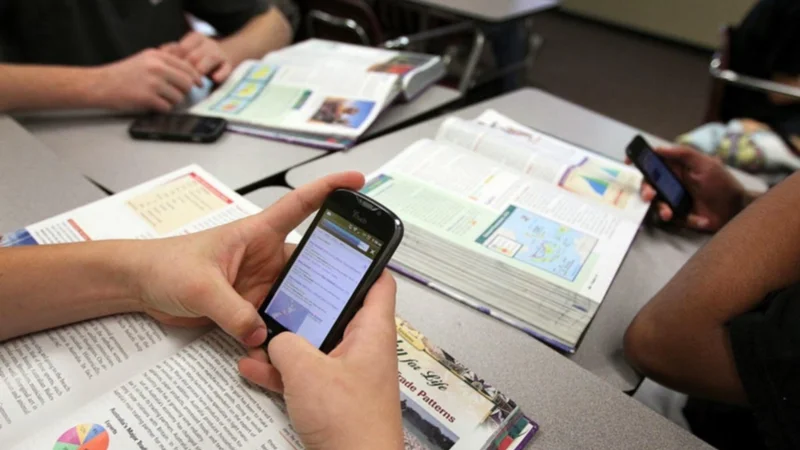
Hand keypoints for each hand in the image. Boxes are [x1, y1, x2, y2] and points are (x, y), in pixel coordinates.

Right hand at [90, 49, 202, 111]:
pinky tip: (152, 104)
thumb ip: (164, 62)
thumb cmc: (122, 74)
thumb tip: (188, 70)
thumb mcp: (144, 59)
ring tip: (159, 99)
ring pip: (178, 97)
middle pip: (186, 83)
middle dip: (185, 91)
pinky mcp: (147, 97)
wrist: (100, 84)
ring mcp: (152, 82)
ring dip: (172, 101)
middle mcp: (156, 67)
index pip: (187, 67)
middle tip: (178, 94)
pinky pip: (167, 107)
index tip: (198, 83)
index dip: (195, 77)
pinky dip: (162, 108)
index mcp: (157, 56)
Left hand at [131, 171, 364, 346]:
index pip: (300, 205)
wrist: (139, 286)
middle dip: (330, 274)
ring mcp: (259, 283)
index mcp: (257, 233)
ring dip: (305, 310)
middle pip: (309, 262)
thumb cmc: (165, 264)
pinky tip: (289, 347)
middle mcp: (264, 257)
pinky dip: (281, 333)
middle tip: (353, 291)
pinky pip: (274, 319)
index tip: (356, 181)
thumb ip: (233, 311)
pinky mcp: (249, 306)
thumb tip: (262, 334)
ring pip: (296, 295)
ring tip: (323, 326)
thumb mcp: (200, 285)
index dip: (329, 189)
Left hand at [162, 32, 233, 82]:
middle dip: (186, 69)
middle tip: (177, 82)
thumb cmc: (200, 56)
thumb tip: (158, 54)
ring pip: (210, 59)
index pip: (181, 47)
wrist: (229, 53)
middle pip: (194, 55)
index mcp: (195, 38)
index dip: (173, 61)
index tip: (167, 72)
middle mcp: (208, 43)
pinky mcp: (229, 64)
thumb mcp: (187, 50)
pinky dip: (221, 74)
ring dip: (201, 71)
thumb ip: (174, 51)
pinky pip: (226, 69)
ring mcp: (219, 54)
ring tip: (194, 83)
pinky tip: (215, 79)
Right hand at [238, 272, 403, 449]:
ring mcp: (347, 373)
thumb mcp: (307, 371)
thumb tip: (275, 339)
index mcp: (372, 331)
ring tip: (257, 330)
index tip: (338, 248)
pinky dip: (281, 370)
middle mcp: (362, 348)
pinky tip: (253, 367)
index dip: (362, 261)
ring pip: (315, 343)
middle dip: (304, 303)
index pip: (378, 282)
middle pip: (336, 310)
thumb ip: (285, 344)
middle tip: (281, 288)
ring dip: (285, 339)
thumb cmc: (352, 423)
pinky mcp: (332, 397)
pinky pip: (305, 373)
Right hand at [633, 146, 747, 230]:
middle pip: (649, 184)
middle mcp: (672, 183)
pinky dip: (682, 219)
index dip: (640, 161)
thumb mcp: (706, 164)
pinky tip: (697, 219)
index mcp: (677, 168)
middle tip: (650, 195)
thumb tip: (659, 148)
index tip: (629, 163)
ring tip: (668, 214)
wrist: (736, 210)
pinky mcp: (679, 216)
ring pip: (656, 203)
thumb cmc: (722, 184)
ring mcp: (674, 200)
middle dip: (646, 189)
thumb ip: (683, 154)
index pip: (654, 162)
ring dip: (660, 208)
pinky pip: (670, 217)